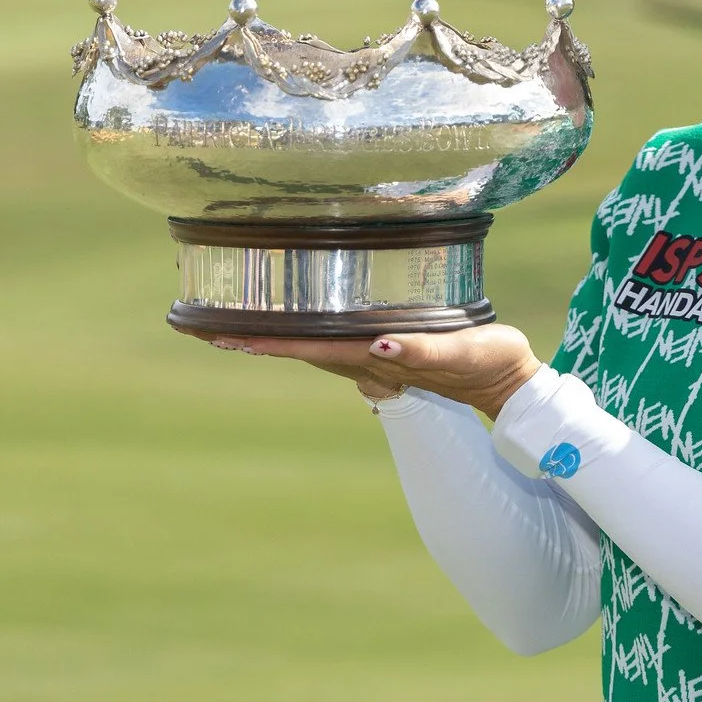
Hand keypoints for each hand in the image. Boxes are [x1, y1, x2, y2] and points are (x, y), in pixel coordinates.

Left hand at [180, 323, 542, 419]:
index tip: (217, 335)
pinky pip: (326, 338)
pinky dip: (297, 331)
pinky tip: (286, 322)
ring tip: (224, 324)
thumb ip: (421, 352)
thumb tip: (380, 346)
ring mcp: (369, 356)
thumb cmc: (486, 362)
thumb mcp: (458, 352)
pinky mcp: (381, 348)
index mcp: (373, 356)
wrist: (505, 379)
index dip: (263, 340)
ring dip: (266, 336)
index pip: (306, 346)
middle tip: (196, 327)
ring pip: (305, 344)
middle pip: (293, 346)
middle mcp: (362, 357)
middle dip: (247, 337)